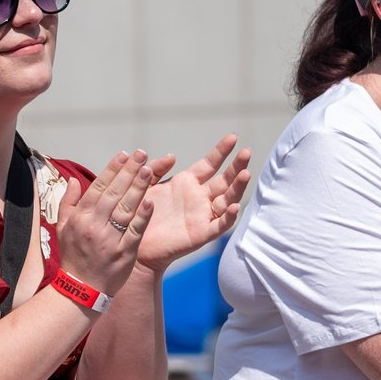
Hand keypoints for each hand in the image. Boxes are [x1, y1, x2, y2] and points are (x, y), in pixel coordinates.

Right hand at [53, 152, 161, 295]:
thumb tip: (74, 181)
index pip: (98, 188)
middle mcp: (94, 226)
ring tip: (149, 170)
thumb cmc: (73, 258)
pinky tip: (151, 200)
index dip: (112, 170)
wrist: (80, 290)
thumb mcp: (63, 229)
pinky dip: (143, 215)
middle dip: (129, 172)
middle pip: (114, 194)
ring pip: (126, 208)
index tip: (124, 155)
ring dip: (138, 187)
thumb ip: (68, 203)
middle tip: (141, 155)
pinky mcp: (124, 253)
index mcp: (80, 218)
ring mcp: (110, 240)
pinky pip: (135, 231)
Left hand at [136, 134, 251, 268]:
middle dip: (236, 166)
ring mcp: (202, 216)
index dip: (221, 151)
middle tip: (247, 152)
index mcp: (187, 183)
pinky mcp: (200, 234)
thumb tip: (172, 156)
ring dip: (238, 188)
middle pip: (224, 180)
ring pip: (227, 200)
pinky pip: (218, 226)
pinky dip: (228, 217)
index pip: (210, 163)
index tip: (233, 137)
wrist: (133, 242)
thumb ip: (156, 169)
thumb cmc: (138, 214)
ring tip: (246, 174)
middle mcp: (199, 198)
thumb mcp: (145, 185)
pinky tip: (234, 206)